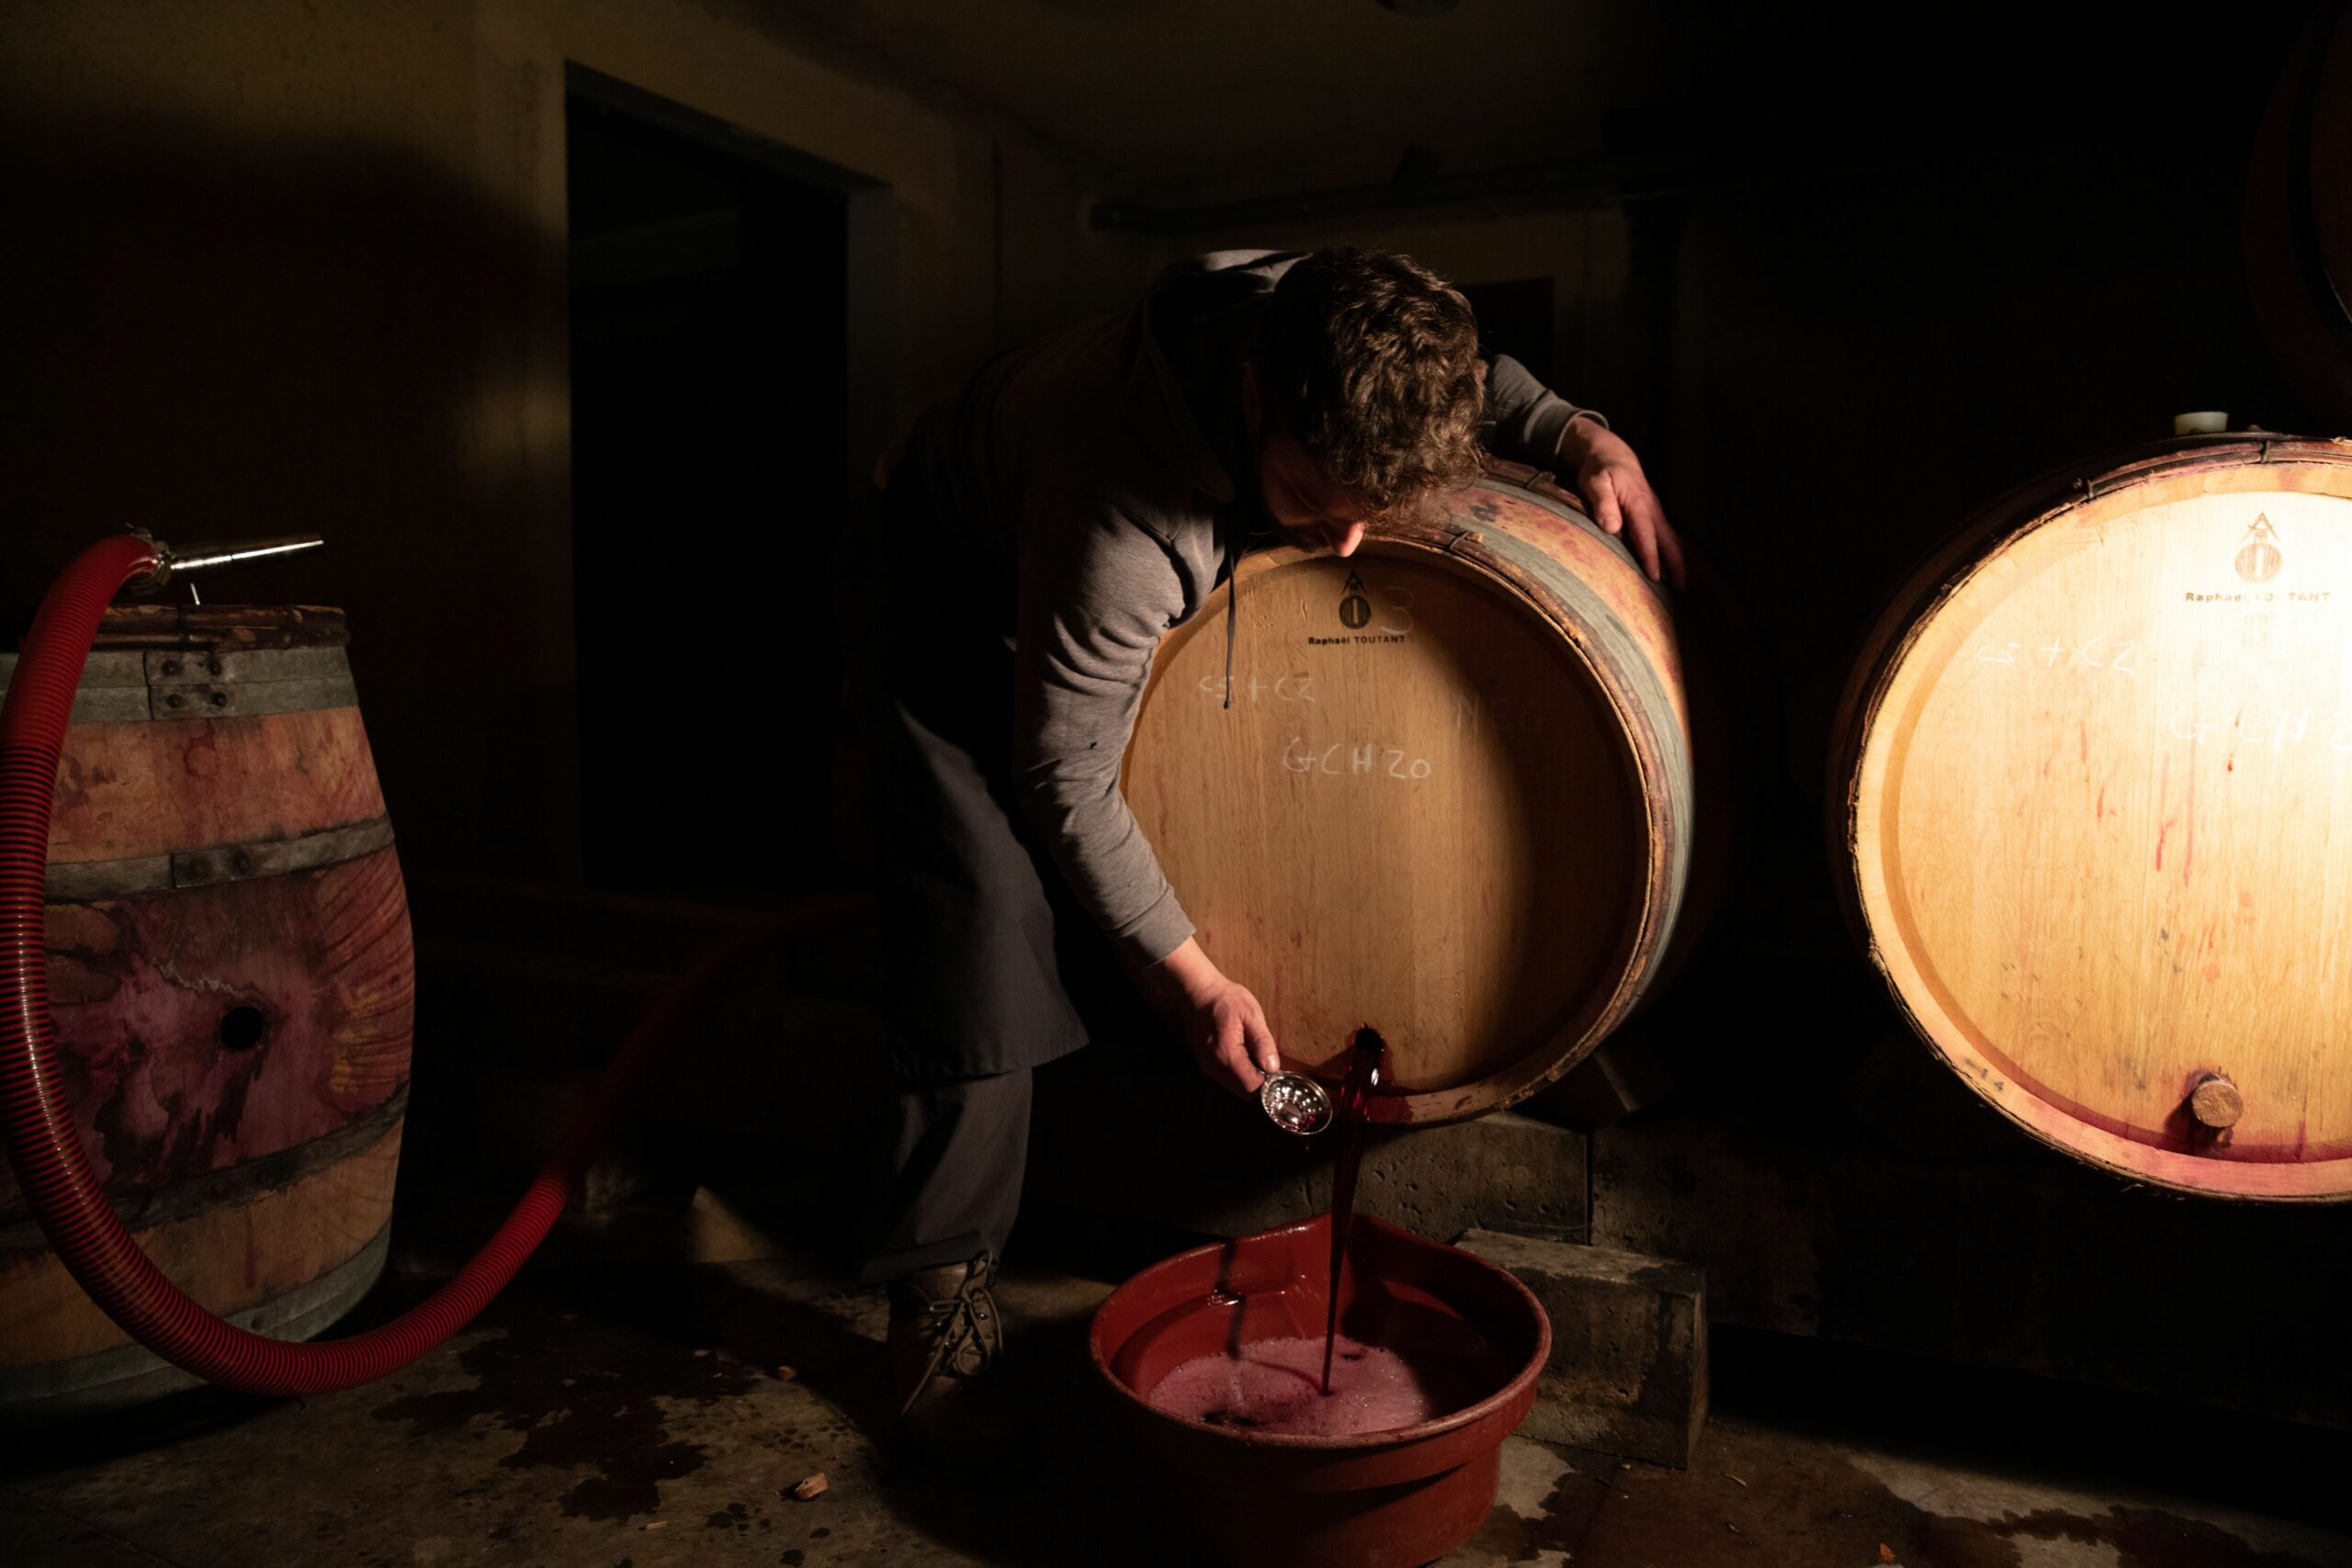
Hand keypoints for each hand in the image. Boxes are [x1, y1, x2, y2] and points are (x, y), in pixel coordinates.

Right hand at [1141, 938, 1281, 1095]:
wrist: (1197, 991)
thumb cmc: (1225, 999)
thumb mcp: (1251, 1014)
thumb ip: (1263, 1042)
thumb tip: (1273, 1067)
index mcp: (1227, 1055)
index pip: (1252, 1087)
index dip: (1268, 1082)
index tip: (1276, 1068)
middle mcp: (1214, 1067)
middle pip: (1243, 1092)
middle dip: (1259, 1082)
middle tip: (1267, 1060)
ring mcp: (1207, 1067)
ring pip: (1235, 1087)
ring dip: (1249, 1078)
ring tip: (1255, 1054)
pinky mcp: (1205, 1064)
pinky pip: (1226, 1079)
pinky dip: (1239, 1073)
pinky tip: (1243, 1053)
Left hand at [1558, 419, 1685, 588]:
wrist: (1612, 454)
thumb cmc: (1600, 470)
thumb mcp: (1595, 481)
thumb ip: (1602, 502)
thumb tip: (1612, 527)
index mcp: (1638, 503)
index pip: (1645, 534)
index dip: (1651, 556)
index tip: (1656, 577)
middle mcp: (1652, 509)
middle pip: (1668, 540)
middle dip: (1676, 564)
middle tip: (1683, 588)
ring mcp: (1655, 511)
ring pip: (1671, 538)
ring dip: (1678, 560)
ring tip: (1683, 585)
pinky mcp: (1653, 514)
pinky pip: (1666, 535)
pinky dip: (1673, 551)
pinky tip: (1674, 567)